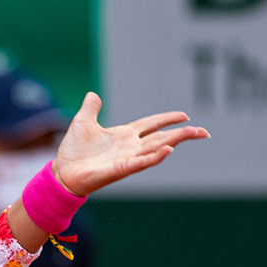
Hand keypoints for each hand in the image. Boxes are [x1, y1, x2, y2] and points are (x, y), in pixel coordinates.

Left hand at [52, 92, 209, 195]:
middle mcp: (130, 146)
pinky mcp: (121, 169)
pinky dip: (155, 156)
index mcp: (124, 135)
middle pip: (161, 137)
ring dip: (176, 141)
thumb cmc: (73, 151)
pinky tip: (168, 149)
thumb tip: (93, 94)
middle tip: (204, 131)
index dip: (167, 119)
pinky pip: (142, 162)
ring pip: (157, 148)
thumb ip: (91, 109)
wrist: (62, 172)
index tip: (185, 115)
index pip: (151, 124)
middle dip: (183, 133)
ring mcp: (128, 158)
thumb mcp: (82, 122)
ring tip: (195, 134)